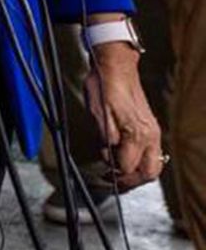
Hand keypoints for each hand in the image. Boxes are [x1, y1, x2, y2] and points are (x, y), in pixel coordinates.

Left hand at [84, 43, 162, 188]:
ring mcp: (153, 132)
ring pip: (153, 165)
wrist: (115, 68)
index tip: (104, 175)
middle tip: (113, 181)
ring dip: (137, 173)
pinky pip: (151, 154)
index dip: (114, 174)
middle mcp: (150, 136)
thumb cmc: (104, 87)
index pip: (128, 168)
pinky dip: (140, 161)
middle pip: (148, 173)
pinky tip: (126, 159)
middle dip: (131, 181)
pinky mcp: (150, 128)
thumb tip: (109, 157)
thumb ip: (104, 140)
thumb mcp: (97, 115)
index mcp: (137, 134)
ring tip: (119, 174)